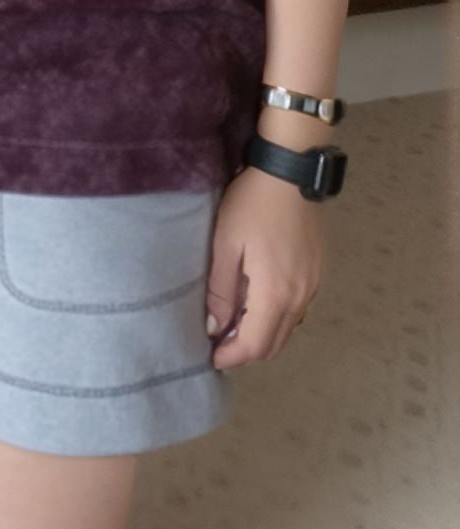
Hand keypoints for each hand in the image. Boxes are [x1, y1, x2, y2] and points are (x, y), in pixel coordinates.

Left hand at [204, 163, 323, 367]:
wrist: (291, 171)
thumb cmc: (252, 204)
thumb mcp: (226, 243)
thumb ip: (220, 289)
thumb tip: (215, 327)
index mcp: (275, 294)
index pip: (254, 345)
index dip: (231, 356)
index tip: (211, 357)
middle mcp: (300, 298)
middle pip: (274, 344)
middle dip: (246, 350)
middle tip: (219, 342)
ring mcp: (313, 286)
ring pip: (288, 328)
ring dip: (263, 334)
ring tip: (235, 323)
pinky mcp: (318, 273)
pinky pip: (297, 310)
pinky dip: (277, 317)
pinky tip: (259, 302)